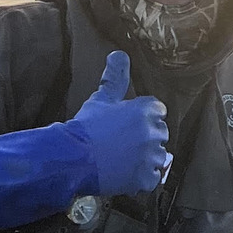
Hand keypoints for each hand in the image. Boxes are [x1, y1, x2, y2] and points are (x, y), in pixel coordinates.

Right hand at [72, 50, 169, 196]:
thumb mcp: (101, 99)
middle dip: (146, 138)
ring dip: (145, 158)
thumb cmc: (85, 127)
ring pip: (159, 157)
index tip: (128, 125)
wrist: (71, 157)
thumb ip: (116, 77)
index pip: (158, 111)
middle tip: (122, 144)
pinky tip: (124, 173)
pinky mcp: (145, 178)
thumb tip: (119, 54)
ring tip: (123, 159)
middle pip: (160, 134)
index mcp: (146, 110)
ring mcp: (150, 157)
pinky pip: (152, 177)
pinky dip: (142, 178)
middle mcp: (153, 132)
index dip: (143, 118)